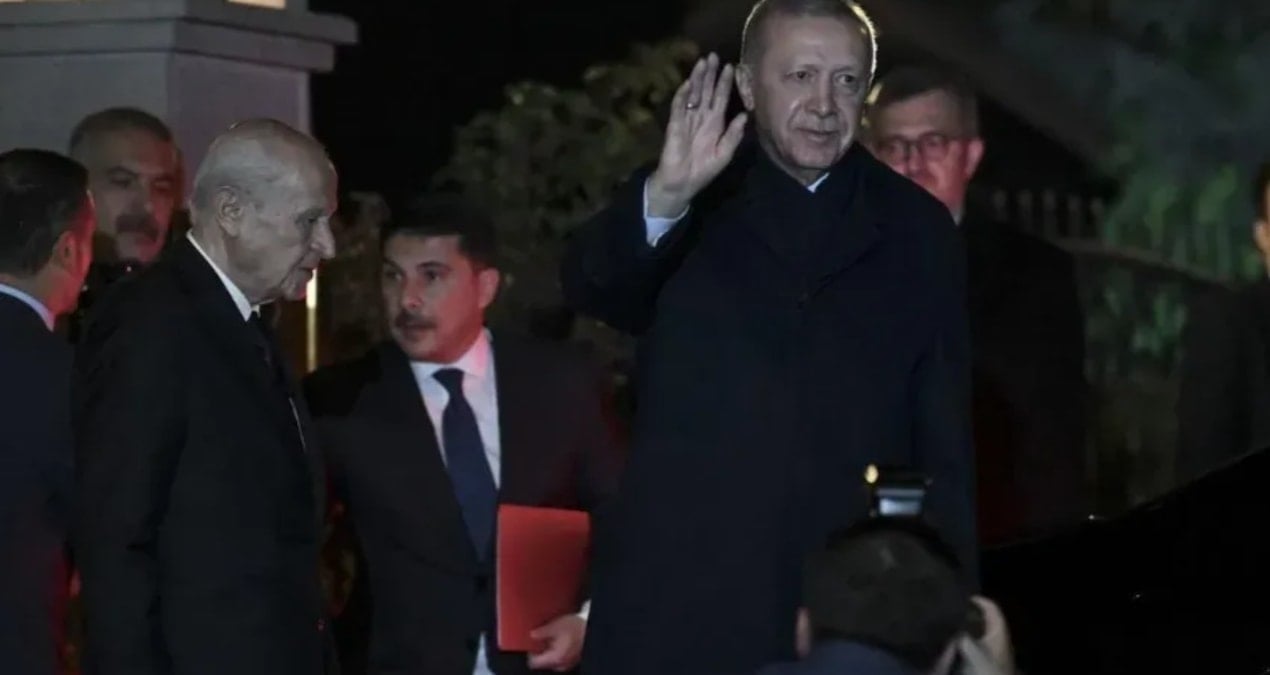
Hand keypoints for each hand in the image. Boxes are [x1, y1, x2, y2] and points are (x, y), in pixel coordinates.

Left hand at [527, 614, 585, 671]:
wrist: (591, 627)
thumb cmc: (578, 627)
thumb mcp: (556, 626)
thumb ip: (542, 632)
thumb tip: (532, 635)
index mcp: (555, 658)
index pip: (534, 663)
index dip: (530, 652)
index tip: (530, 644)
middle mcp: (561, 664)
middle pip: (542, 662)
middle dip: (540, 651)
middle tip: (541, 638)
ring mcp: (567, 663)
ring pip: (551, 660)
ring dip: (549, 650)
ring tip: (552, 637)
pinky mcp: (572, 660)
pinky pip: (559, 658)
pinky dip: (557, 650)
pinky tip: (559, 639)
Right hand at [646, 53, 748, 217]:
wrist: (682, 184)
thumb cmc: (703, 170)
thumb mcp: (724, 154)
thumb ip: (733, 135)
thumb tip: (743, 115)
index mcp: (714, 123)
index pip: (720, 98)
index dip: (725, 83)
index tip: (730, 66)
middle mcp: (701, 118)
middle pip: (706, 91)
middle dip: (709, 74)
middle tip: (712, 56)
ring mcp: (687, 120)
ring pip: (693, 95)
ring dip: (697, 79)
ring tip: (701, 62)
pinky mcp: (675, 126)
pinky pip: (679, 108)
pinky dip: (682, 96)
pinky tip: (687, 84)